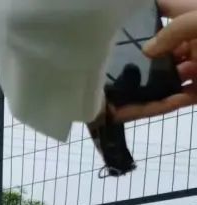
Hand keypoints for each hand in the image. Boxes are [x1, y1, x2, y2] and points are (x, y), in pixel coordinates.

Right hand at [119, 0, 196, 122]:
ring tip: (116, 99)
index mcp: (191, 14)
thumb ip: (172, 31)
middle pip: (157, 48)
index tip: (112, 25)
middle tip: (104, 71)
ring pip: (164, 77)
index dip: (138, 13)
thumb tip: (147, 51)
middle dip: (133, 60)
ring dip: (143, 88)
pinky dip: (163, 103)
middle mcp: (192, 38)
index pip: (160, 7)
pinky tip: (145, 107)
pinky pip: (177, 98)